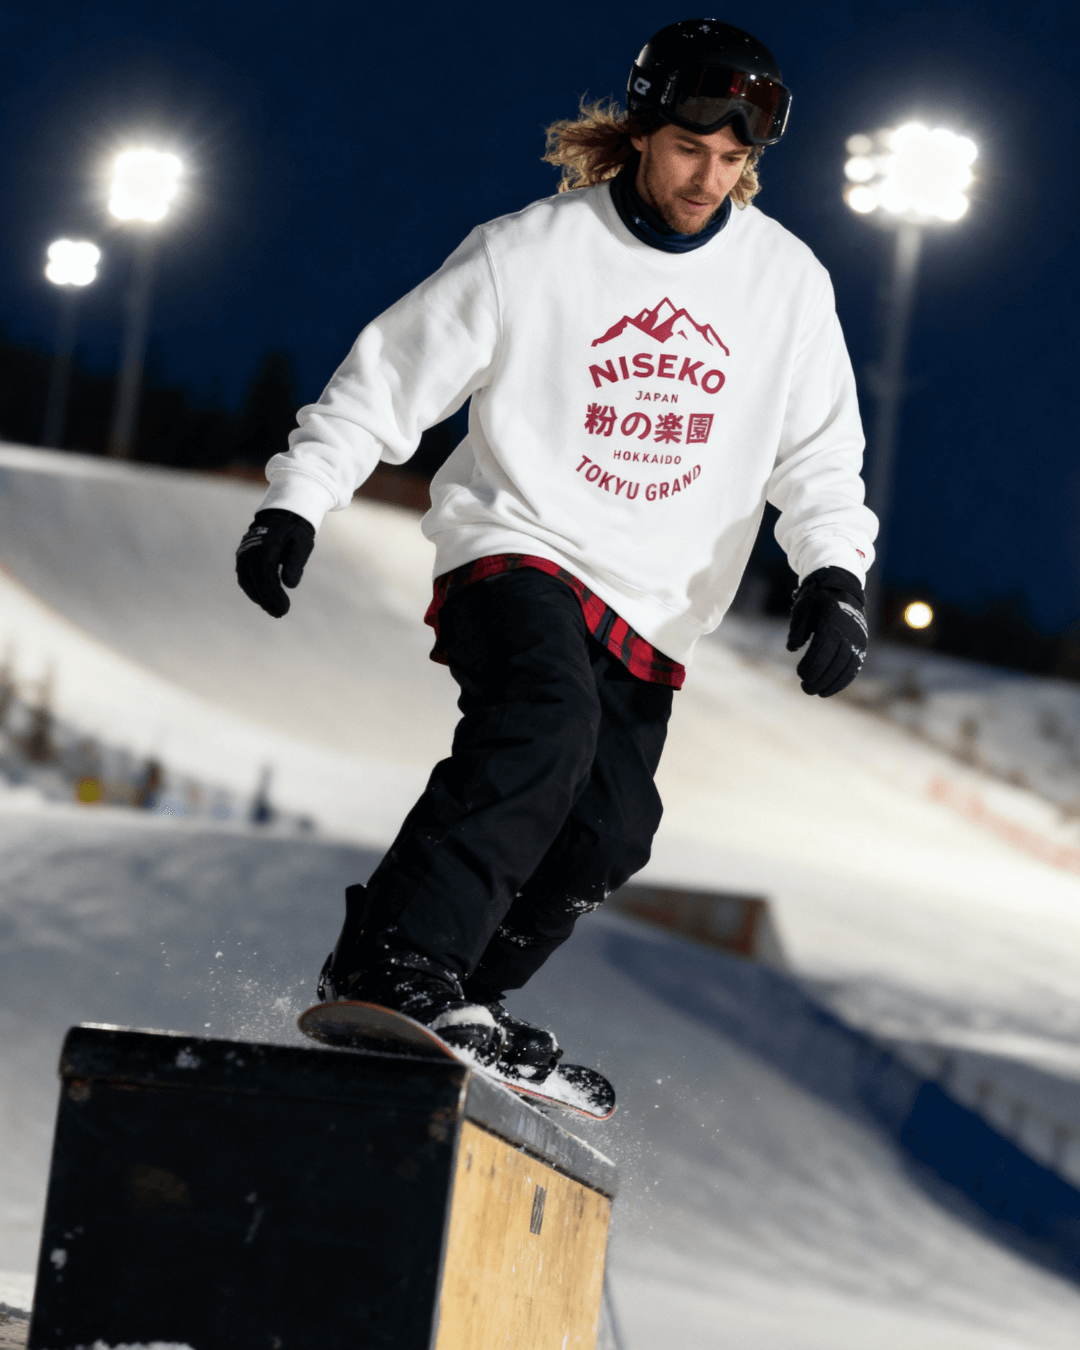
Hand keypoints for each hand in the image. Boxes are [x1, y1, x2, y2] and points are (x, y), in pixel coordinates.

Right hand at [235, 509, 314, 616]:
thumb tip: (289, 585)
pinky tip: (263, 600)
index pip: (267, 574)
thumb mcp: (302, 544)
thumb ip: (296, 563)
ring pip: (247, 580)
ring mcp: (244, 552)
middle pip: (256, 580)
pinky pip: (244, 577)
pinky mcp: (242, 556)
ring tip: (273, 611)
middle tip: (280, 614)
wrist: (281, 514)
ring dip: (259, 597)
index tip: (284, 608)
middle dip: (268, 600)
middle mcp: (251, 549)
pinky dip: (252, 590)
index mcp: (268, 545)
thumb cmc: (295, 531)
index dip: (274, 594)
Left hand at [786, 566, 866, 696]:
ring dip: (831, 683)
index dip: (812, 664)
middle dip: (820, 678)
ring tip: (816, 692)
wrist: (842, 590)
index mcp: (832, 619)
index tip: (800, 674)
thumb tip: (792, 648)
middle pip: (835, 660)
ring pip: (846, 666)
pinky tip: (829, 690)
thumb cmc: (817, 600)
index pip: (823, 647)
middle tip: (805, 689)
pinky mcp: (861, 645)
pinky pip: (854, 667)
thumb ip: (797, 628)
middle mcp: (848, 630)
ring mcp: (857, 638)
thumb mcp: (803, 608)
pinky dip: (842, 680)